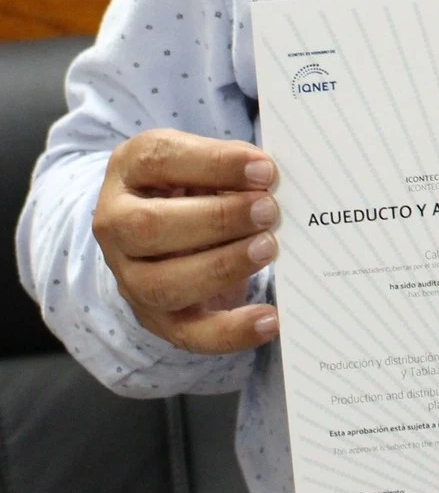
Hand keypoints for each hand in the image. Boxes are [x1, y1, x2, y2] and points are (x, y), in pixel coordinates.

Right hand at [92, 129, 279, 353]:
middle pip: (150, 227)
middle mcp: (116, 224)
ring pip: (163, 284)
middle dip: (217, 219)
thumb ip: (229, 164)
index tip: (263, 169)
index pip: (160, 160)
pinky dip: (231, 332)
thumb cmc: (189, 182)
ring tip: (268, 248)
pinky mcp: (154, 317)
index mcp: (129, 168)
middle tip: (268, 210)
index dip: (215, 163)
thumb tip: (268, 176)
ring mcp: (129, 276)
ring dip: (222, 267)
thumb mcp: (200, 159)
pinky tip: (269, 320)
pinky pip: (188, 334)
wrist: (159, 227)